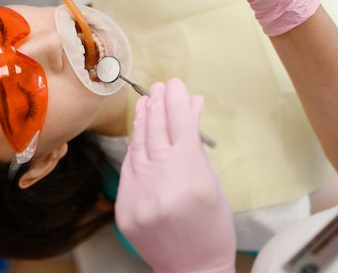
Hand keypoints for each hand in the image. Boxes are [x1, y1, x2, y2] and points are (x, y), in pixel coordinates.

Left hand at [115, 78, 235, 272]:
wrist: (191, 269)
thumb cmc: (212, 228)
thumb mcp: (213, 183)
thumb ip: (197, 144)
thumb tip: (193, 106)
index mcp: (192, 178)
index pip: (181, 126)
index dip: (177, 101)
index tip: (175, 84)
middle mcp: (163, 185)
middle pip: (158, 132)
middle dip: (158, 104)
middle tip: (160, 86)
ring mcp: (140, 197)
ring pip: (139, 147)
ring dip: (143, 122)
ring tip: (147, 101)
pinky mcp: (124, 208)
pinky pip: (129, 169)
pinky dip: (135, 148)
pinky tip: (139, 132)